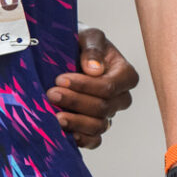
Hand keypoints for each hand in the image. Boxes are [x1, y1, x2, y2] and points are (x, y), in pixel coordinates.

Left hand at [48, 27, 137, 148]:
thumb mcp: (88, 36)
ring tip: (55, 116)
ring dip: (76, 122)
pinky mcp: (93, 125)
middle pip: (103, 108)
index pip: (109, 87)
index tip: (60, 79)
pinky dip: (82, 140)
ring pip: (99, 126)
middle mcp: (120, 97)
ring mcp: (108, 113)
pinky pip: (95, 140)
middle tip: (51, 93)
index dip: (85, 86)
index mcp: (125, 75)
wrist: (64, 51)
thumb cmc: (79, 41)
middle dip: (75, 101)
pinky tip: (66, 134)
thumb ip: (92, 49)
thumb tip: (94, 69)